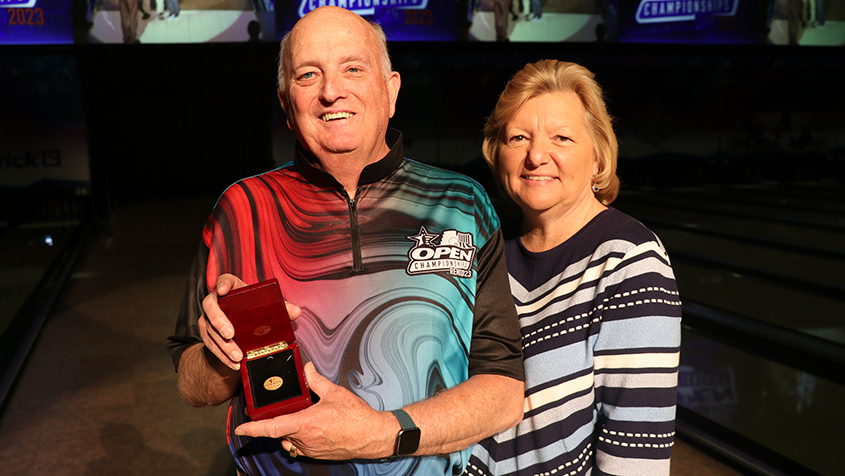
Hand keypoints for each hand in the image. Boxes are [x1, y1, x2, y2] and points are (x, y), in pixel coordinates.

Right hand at [199, 274, 301, 370]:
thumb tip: (296, 312)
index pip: (224, 280)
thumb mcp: (269, 309)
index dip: (222, 283)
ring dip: (222, 345)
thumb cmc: (256, 312)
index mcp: (234, 289)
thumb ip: (283, 308)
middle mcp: (217, 302)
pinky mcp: (208, 334)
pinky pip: (210, 345)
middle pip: (210, 305)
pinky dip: (222, 355)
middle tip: (230, 335)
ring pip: (209, 329)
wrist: (243, 329)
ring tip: (237, 356)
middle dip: (218, 320)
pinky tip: (233, 363)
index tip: (223, 290)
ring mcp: (209, 318)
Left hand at [234, 362, 395, 459]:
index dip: (253, 429)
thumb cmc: (356, 417)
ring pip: (290, 439)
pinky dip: (301, 436)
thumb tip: (306, 368)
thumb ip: (316, 380)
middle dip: (279, 421)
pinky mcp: (317, 454)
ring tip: (305, 415)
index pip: (271, 428)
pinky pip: (301, 445)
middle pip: (280, 431)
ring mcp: (311, 449)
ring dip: (291, 428)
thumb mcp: (334, 393)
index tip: (241, 429)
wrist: (373, 436)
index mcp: (306, 423)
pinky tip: (313, 426)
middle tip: (286, 409)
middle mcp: (305, 439)